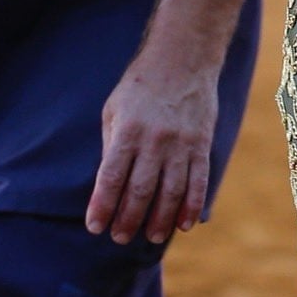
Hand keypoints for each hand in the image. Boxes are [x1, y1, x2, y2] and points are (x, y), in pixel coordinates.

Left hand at [88, 52, 217, 244]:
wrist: (183, 58)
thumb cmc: (140, 86)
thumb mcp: (114, 111)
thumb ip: (112, 146)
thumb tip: (110, 186)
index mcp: (127, 132)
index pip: (111, 178)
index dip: (102, 206)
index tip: (95, 227)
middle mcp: (154, 140)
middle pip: (140, 190)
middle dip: (128, 219)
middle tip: (120, 237)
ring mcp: (181, 143)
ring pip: (171, 191)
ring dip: (160, 219)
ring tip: (150, 237)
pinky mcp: (202, 143)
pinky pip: (198, 180)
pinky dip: (192, 205)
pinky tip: (185, 224)